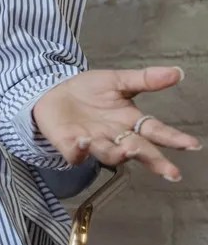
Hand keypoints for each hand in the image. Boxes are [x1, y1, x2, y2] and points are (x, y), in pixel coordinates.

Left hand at [32, 66, 200, 180]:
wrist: (52, 91)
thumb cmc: (88, 90)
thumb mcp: (117, 81)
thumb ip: (145, 80)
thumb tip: (177, 72)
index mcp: (130, 122)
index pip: (156, 131)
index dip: (174, 138)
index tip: (192, 144)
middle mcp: (116, 137)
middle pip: (139, 150)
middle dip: (155, 161)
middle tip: (170, 172)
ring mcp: (94, 143)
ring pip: (110, 155)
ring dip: (118, 154)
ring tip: (127, 150)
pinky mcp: (70, 146)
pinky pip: (76, 153)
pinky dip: (80, 150)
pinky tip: (84, 141)